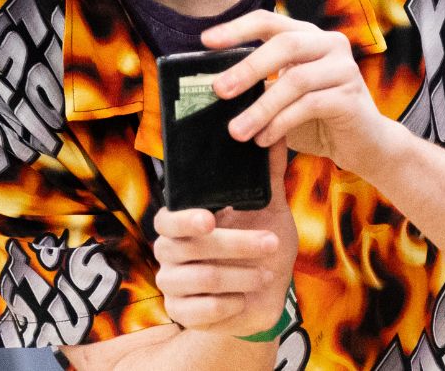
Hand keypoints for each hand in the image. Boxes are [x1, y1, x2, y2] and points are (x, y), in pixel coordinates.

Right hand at [151, 145, 298, 335]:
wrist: (266, 297)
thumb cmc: (261, 247)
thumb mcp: (270, 211)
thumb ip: (268, 175)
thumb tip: (276, 132)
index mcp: (183, 222)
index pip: (168, 217)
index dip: (186, 217)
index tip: (211, 218)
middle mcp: (170, 251)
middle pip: (189, 247)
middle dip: (236, 245)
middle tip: (271, 242)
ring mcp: (173, 284)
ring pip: (202, 279)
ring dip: (241, 276)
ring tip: (267, 274)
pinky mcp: (182, 313)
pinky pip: (201, 310)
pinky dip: (230, 304)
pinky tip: (244, 298)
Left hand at [203, 10, 402, 176]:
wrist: (365, 145)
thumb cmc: (319, 118)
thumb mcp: (284, 97)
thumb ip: (261, 85)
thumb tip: (217, 86)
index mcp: (309, 37)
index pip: (270, 21)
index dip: (237, 28)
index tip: (206, 41)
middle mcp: (330, 44)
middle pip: (285, 45)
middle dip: (248, 67)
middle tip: (219, 90)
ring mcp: (344, 68)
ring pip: (295, 79)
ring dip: (261, 107)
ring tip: (237, 131)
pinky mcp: (351, 96)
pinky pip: (309, 105)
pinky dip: (281, 123)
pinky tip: (264, 139)